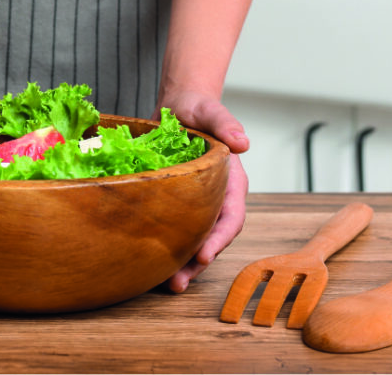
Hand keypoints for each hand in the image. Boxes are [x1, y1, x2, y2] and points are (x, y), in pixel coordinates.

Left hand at [152, 90, 249, 292]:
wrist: (179, 107)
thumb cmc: (198, 109)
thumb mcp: (210, 111)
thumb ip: (226, 123)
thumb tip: (243, 142)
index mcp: (231, 182)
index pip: (231, 216)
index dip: (219, 238)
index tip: (203, 255)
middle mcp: (216, 198)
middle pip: (211, 237)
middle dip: (196, 263)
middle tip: (177, 283)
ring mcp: (196, 203)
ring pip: (192, 239)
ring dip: (181, 263)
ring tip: (164, 284)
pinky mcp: (175, 204)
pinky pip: (173, 229)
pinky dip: (164, 246)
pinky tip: (147, 262)